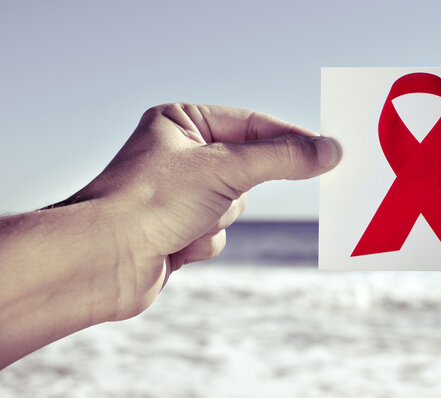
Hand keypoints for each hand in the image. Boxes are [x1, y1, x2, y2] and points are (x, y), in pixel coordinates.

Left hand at [64, 104, 340, 319]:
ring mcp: (180, 193)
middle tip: (227, 195)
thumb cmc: (150, 202)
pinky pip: (218, 232)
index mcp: (181, 122)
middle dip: (236, 190)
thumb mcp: (226, 169)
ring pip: (234, 204)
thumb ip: (282, 158)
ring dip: (217, 219)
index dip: (289, 139)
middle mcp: (180, 154)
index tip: (327, 151)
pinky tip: (176, 243)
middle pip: (247, 167)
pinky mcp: (179, 227)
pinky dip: (204, 241)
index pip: (252, 124)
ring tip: (186, 222)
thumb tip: (330, 150)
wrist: (103, 262)